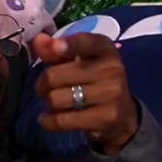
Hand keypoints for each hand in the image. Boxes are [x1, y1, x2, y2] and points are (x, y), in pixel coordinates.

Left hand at [32, 32, 139, 153]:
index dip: (69, 44)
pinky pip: (63, 120)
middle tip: (45, 89)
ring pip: (56, 99)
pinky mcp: (106, 118)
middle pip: (55, 76)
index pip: (87, 42)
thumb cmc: (94, 82)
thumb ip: (56, 51)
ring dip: (48, 104)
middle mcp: (112, 69)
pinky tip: (47, 120)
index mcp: (105, 49)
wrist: (123, 116)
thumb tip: (38, 40)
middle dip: (42, 84)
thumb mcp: (80, 62)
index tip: (55, 46)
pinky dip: (48, 121)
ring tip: (54, 104)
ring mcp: (111, 94)